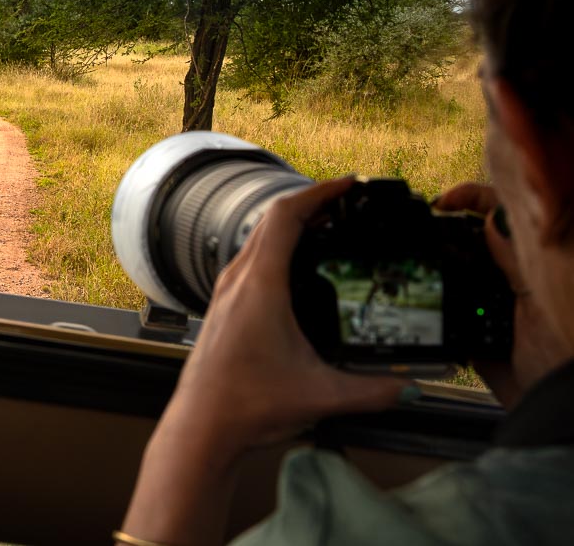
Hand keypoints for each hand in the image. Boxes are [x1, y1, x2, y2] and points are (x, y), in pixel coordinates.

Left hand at [158, 178, 412, 453]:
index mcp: (260, 285)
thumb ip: (373, 391)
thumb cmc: (245, 405)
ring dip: (291, 224)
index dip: (320, 193)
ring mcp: (226, 291)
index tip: (348, 186)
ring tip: (328, 227)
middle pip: (272, 219)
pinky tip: (297, 266)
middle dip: (311, 203)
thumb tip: (409, 385)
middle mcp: (238, 280)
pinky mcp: (223, 306)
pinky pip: (251, 258)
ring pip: (258, 237)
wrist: (201, 426)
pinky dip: (276, 247)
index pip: (287, 216)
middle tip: (347, 202)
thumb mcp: (321, 396)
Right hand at [434, 182, 564, 407]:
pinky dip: (427, 304)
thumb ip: (517, 257)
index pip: (501, 210)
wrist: (555, 411)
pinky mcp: (471, 334)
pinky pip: (442, 312)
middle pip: (470, 235)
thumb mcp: (543, 298)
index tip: (440, 203)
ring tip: (408, 262)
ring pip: (451, 270)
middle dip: (440, 228)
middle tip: (413, 229)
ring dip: (430, 265)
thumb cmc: (565, 355)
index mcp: (532, 258)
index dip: (470, 197)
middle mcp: (511, 275)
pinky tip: (414, 299)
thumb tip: (490, 215)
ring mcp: (489, 303)